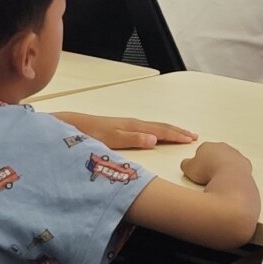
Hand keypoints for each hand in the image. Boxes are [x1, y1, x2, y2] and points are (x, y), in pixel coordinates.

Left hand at [70, 116, 197, 151]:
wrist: (69, 126)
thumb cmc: (87, 133)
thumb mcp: (110, 139)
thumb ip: (132, 139)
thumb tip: (154, 139)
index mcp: (132, 126)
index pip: (160, 131)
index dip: (176, 135)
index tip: (191, 139)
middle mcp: (131, 124)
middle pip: (159, 126)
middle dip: (177, 131)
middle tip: (193, 135)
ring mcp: (125, 125)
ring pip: (153, 127)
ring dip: (168, 130)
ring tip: (180, 134)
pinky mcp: (119, 128)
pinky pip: (145, 128)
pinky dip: (156, 131)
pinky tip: (154, 135)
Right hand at [185, 139, 257, 192]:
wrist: (229, 177)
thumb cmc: (209, 171)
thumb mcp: (188, 169)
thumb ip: (186, 164)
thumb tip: (186, 164)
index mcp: (207, 146)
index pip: (201, 151)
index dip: (199, 162)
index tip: (198, 171)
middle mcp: (222, 147)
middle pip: (215, 154)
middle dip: (212, 163)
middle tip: (208, 176)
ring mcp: (235, 154)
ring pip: (228, 160)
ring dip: (224, 168)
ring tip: (219, 180)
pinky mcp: (245, 163)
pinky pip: (238, 168)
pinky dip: (235, 173)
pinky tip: (230, 181)